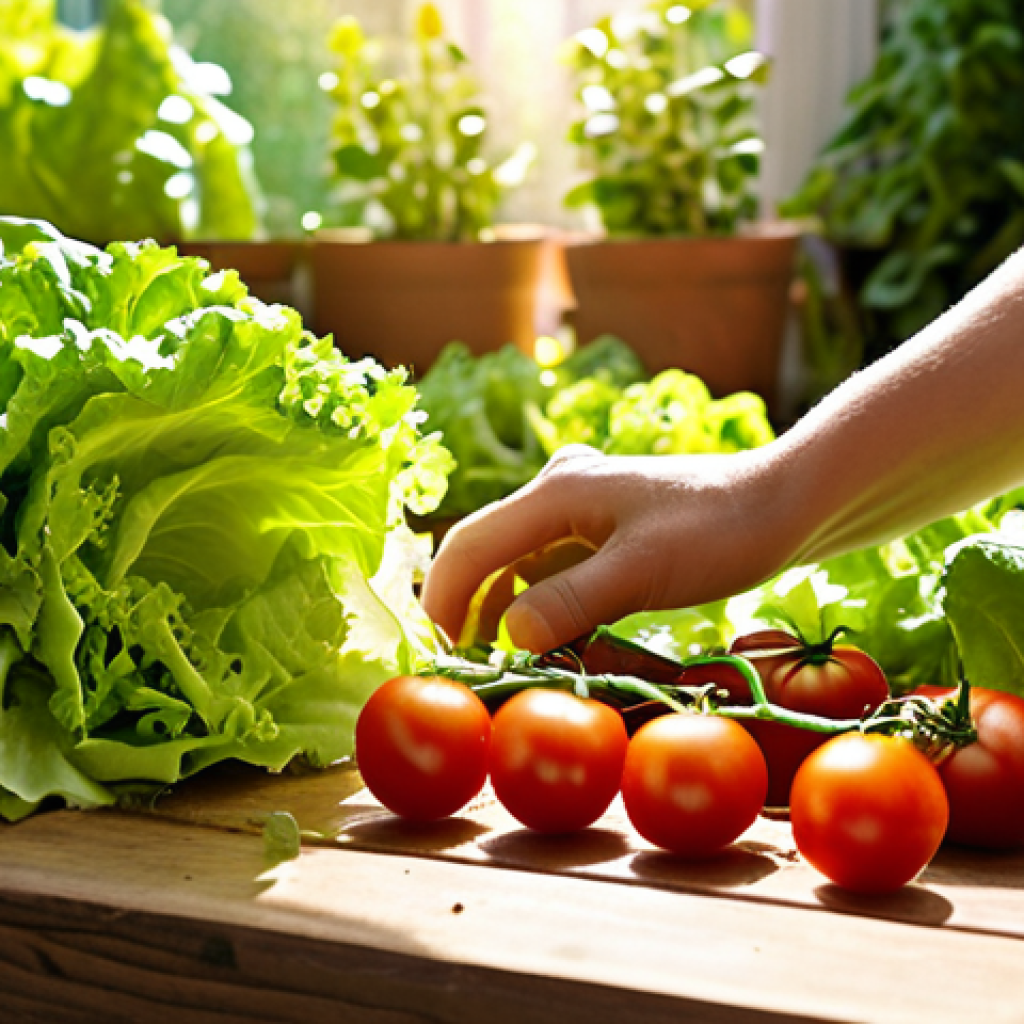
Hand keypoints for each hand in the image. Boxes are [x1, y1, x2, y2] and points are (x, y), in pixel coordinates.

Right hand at [421, 444, 795, 652]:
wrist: (783, 502)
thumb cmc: (720, 531)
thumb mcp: (644, 572)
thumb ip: (572, 602)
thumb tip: (509, 637)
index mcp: (556, 491)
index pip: (470, 543)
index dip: (443, 598)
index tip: (441, 653)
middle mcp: (558, 489)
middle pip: (487, 549)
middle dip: (468, 605)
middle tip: (467, 663)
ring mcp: (580, 505)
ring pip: (518, 560)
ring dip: (505, 607)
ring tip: (501, 658)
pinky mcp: (602, 523)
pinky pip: (552, 564)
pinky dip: (541, 600)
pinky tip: (549, 634)